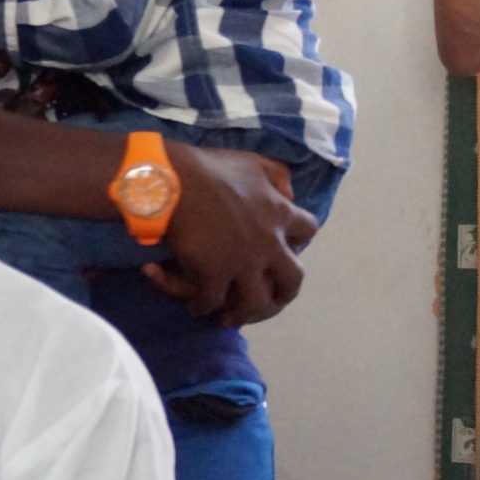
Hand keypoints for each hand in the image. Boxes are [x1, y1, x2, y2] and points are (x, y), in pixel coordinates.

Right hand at [147, 145, 314, 326]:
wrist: (171, 180)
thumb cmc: (207, 167)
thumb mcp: (252, 162)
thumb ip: (277, 175)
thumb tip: (290, 192)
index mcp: (279, 213)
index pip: (307, 230)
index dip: (297, 240)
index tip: (284, 245)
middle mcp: (268, 243)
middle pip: (292, 279)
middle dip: (284, 293)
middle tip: (271, 298)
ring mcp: (242, 262)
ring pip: (255, 301)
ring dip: (245, 312)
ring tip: (232, 317)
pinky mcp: (213, 273)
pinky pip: (212, 300)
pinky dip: (204, 307)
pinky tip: (196, 307)